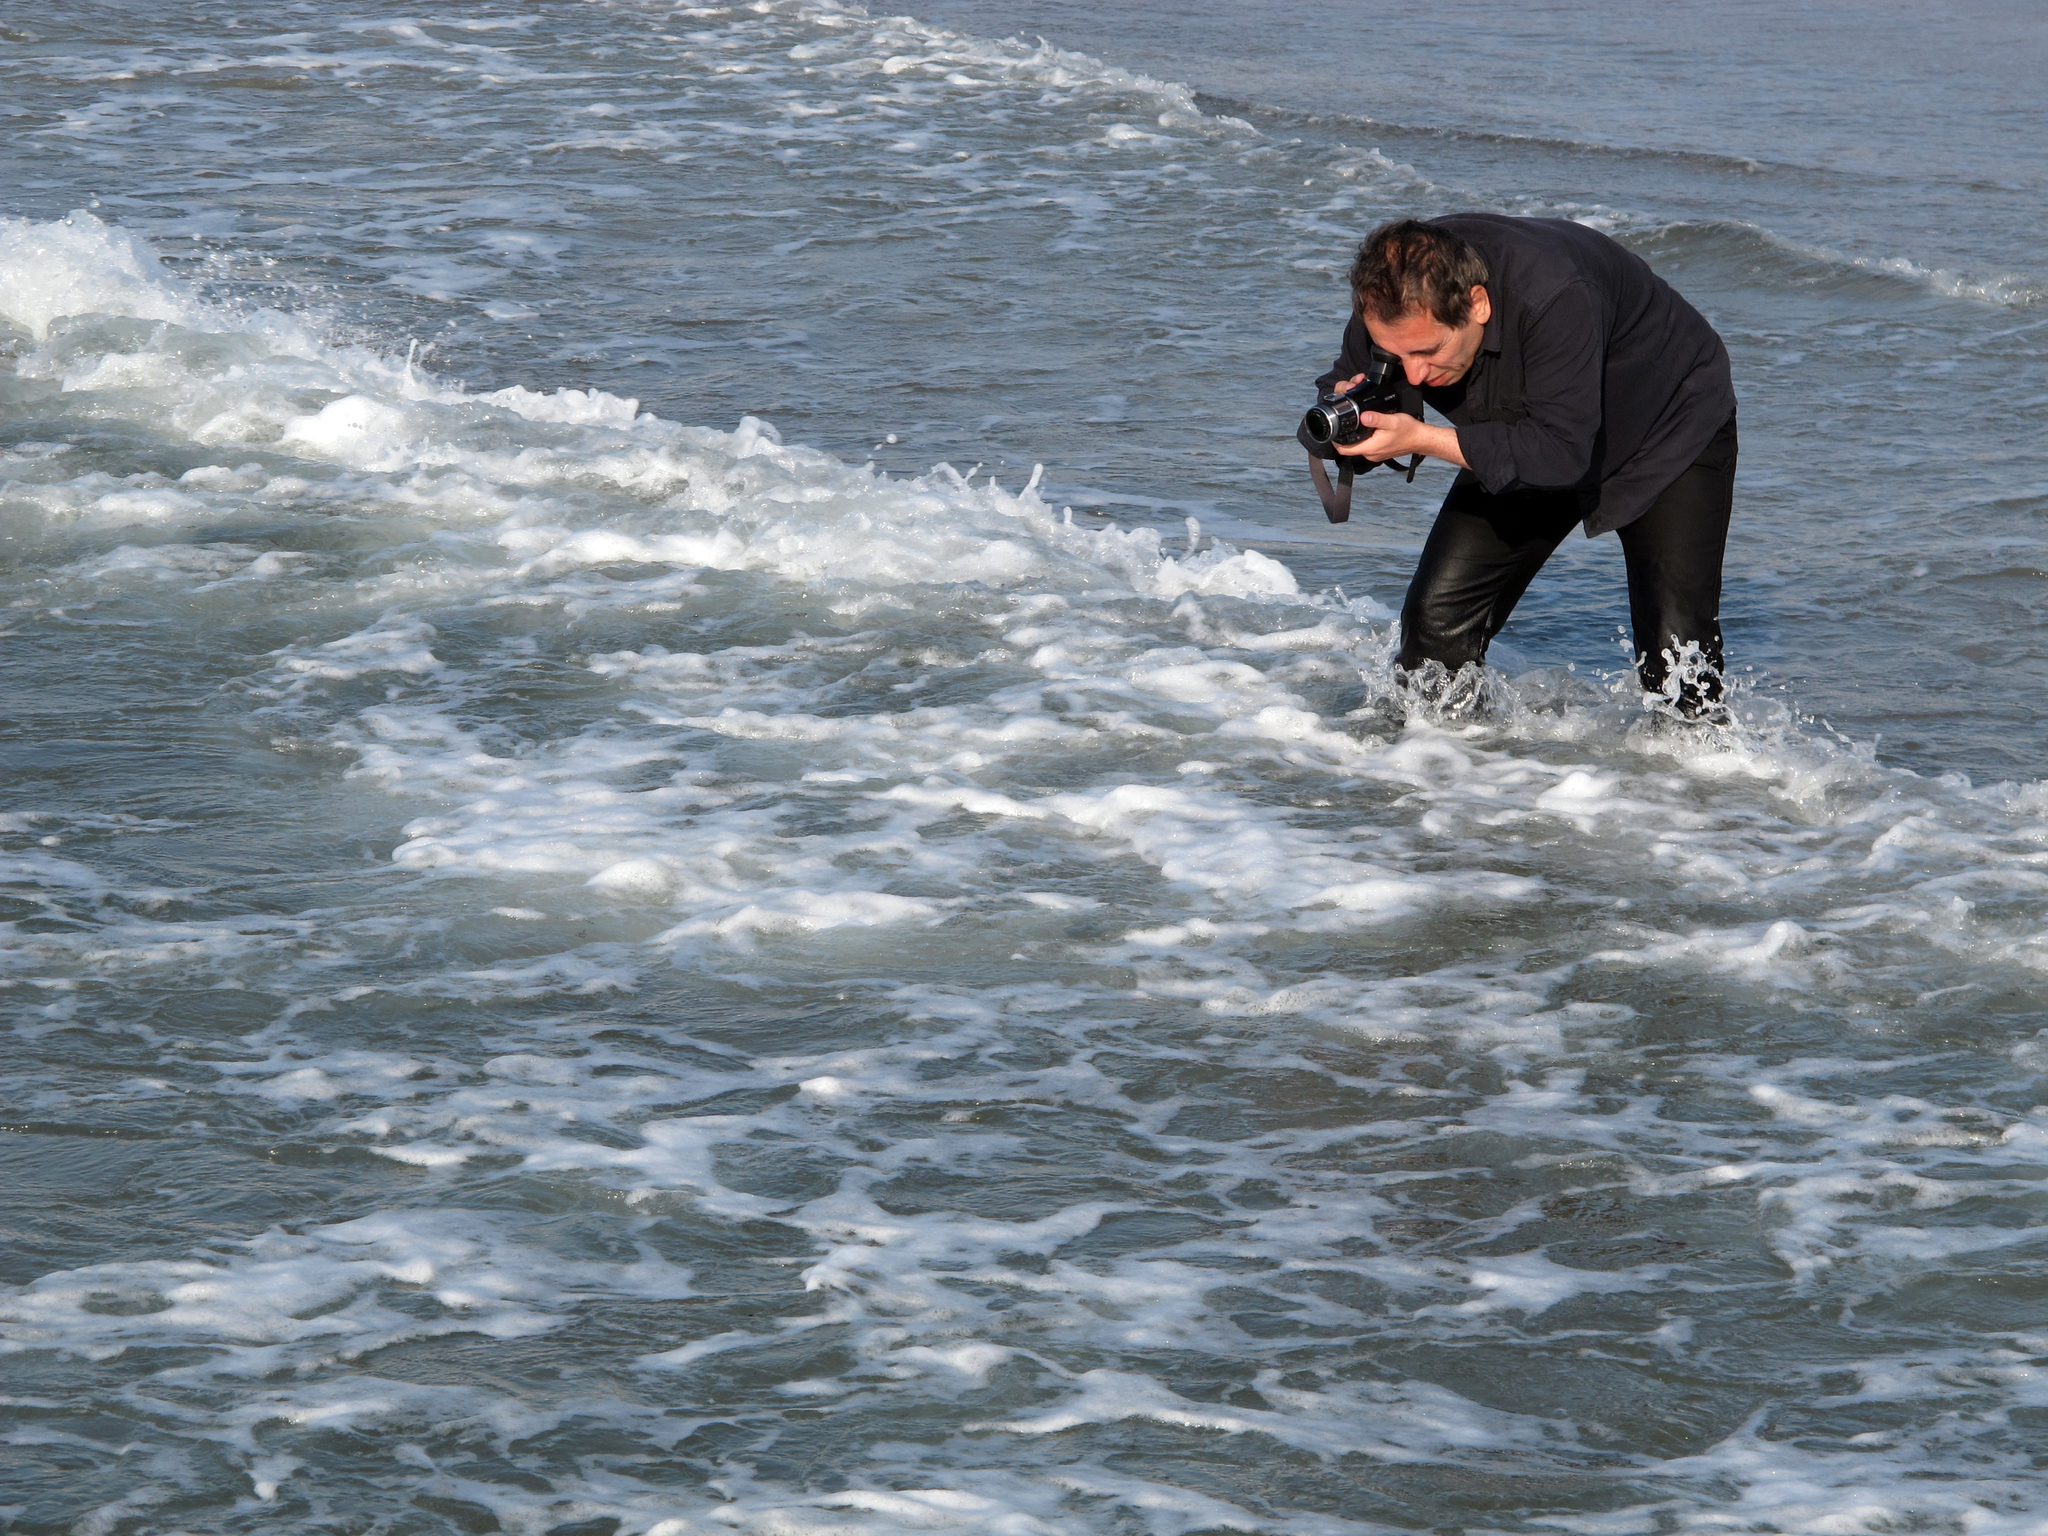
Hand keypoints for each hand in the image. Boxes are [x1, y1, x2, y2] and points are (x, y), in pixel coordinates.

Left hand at [1333, 411, 1467, 469]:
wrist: (1421, 439)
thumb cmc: (1408, 431)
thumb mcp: (1392, 421)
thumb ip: (1376, 418)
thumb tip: (1363, 416)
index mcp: (1370, 448)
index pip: (1345, 450)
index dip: (1335, 442)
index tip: (1332, 432)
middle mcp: (1370, 454)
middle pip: (1349, 448)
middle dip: (1343, 438)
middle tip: (1343, 424)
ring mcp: (1375, 454)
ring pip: (1357, 447)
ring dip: (1353, 438)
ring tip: (1352, 425)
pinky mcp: (1379, 451)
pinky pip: (1365, 446)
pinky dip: (1362, 439)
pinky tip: (1365, 429)